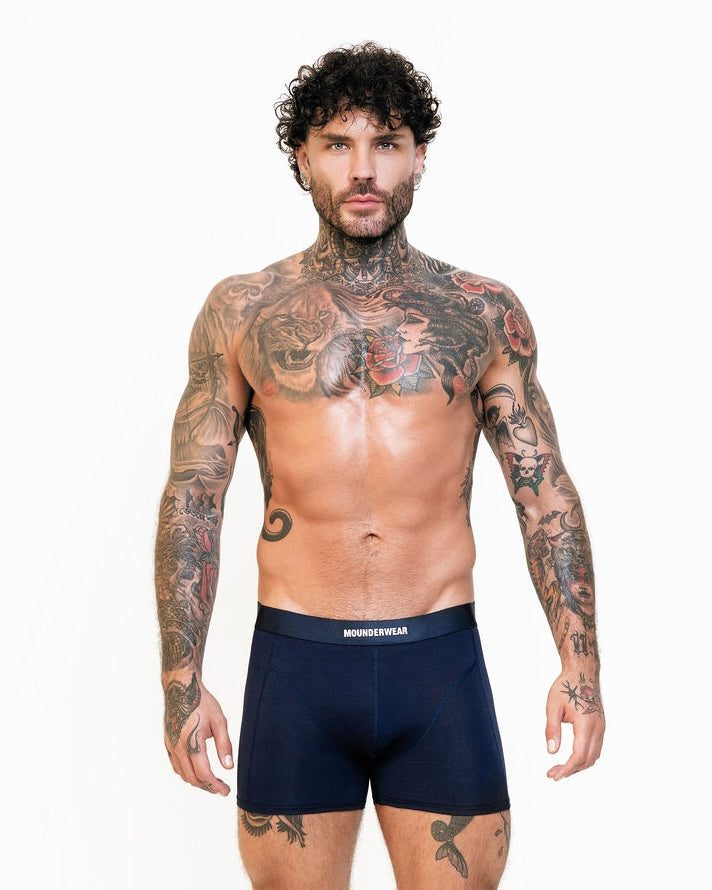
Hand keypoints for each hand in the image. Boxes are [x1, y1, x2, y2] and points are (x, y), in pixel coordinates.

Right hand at [163, 671, 233, 795]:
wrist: (180, 688)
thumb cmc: (202, 702)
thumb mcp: (219, 721)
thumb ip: (224, 745)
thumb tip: (229, 767)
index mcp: (192, 743)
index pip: (204, 774)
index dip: (216, 786)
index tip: (226, 791)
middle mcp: (178, 748)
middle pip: (192, 778)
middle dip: (208, 787)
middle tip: (222, 788)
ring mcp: (170, 746)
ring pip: (183, 775)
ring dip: (197, 782)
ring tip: (212, 781)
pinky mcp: (167, 743)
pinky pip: (176, 766)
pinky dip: (187, 774)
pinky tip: (197, 771)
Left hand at [545, 668, 604, 779]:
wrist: (583, 672)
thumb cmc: (566, 687)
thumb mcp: (553, 706)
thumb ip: (552, 729)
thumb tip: (552, 752)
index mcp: (586, 724)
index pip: (579, 755)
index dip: (567, 769)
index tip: (554, 775)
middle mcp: (597, 728)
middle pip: (588, 760)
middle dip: (571, 770)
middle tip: (553, 774)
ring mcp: (601, 727)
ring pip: (594, 756)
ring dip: (578, 766)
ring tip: (560, 768)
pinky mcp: (601, 726)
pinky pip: (596, 748)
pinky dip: (585, 757)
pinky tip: (572, 758)